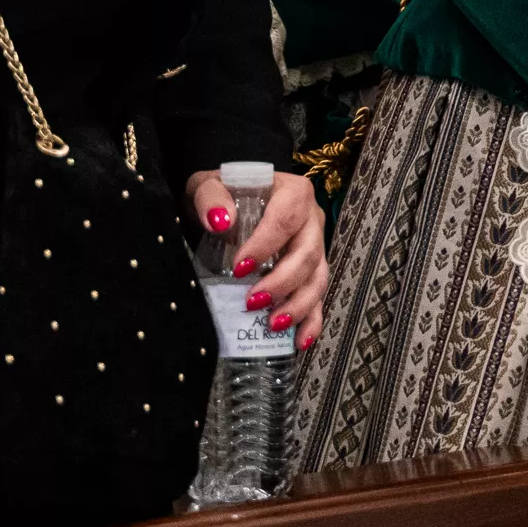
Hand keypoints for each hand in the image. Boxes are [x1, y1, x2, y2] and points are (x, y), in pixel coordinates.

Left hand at [189, 170, 328, 348]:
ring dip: (299, 304)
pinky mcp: (311, 271)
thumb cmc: (222, 193)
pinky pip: (319, 297)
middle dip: (283, 282)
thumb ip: (212, 197)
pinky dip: (313, 320)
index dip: (267, 244)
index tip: (240, 267)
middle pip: (308, 253)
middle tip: (252, 301)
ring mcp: (315, 247)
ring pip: (318, 278)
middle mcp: (312, 220)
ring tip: (273, 324)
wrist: (231, 199)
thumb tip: (220, 222)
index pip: (287, 218)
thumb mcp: (208, 185)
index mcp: (293, 193)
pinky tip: (301, 341)